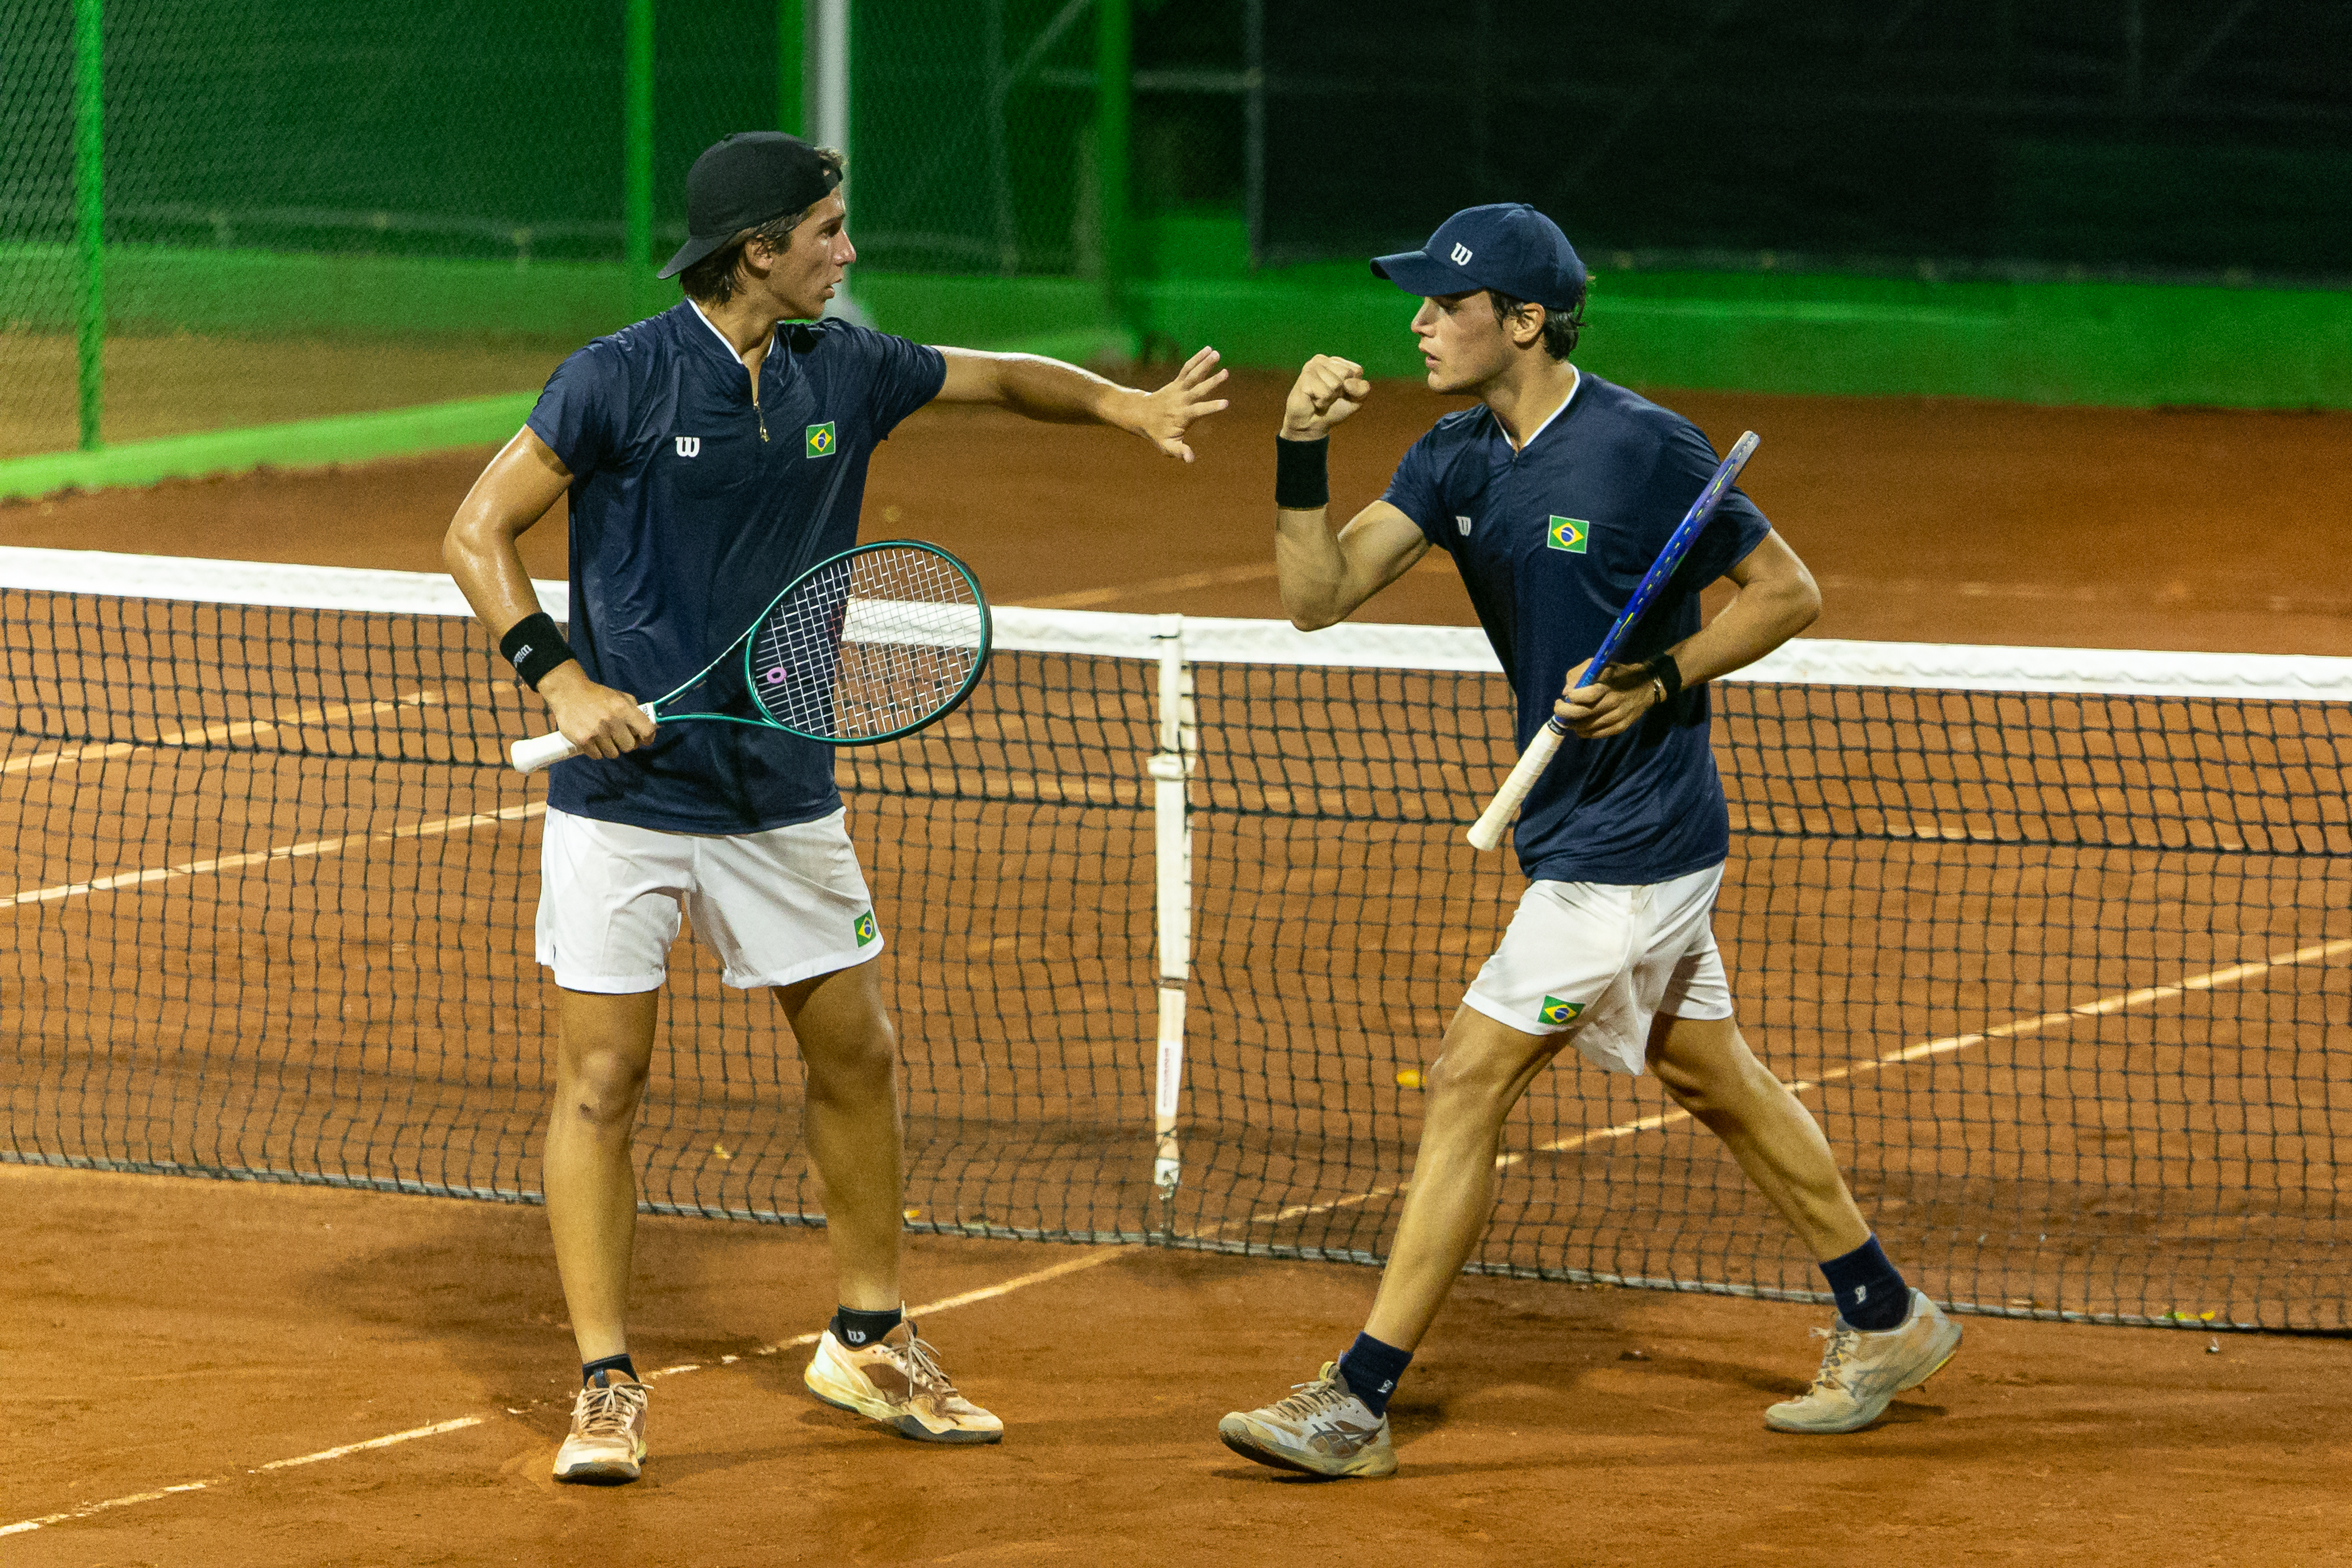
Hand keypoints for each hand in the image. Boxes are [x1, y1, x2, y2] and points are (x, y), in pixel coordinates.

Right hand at [539, 664, 655, 758]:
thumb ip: (636, 711)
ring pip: (613, 754)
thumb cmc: (598, 695)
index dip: (648, 738)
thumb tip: (650, 729)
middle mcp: (611, 721)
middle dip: (625, 743)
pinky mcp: (583, 740)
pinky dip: (596, 751)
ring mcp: (596, 732)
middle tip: (618, 736)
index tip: (644, 740)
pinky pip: (597, 756)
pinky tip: (593, 740)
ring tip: (603, 737)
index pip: (646, 730)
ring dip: (610, 748)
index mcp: (623, 708)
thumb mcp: (621, 696)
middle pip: (629, 746)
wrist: (568, 692)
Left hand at [1132, 345, 1230, 462]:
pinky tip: (1209, 350)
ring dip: (1205, 364)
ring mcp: (1179, 389)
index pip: (1199, 411)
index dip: (1212, 407)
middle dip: (1212, 382)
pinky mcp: (1177, 382)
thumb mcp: (1166, 446)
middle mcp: (1181, 400)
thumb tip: (1191, 459)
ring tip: (1217, 354)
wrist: (1140, 415)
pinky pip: (1188, 368)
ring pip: (1193, 375)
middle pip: (1198, 389)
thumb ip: (1179, 452)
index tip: (1225, 403)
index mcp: (1182, 416)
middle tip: (1226, 373)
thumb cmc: (1157, 433)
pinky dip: (1197, 359)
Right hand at [1282, 354, 1370, 439]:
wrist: (1311, 425)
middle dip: (1340, 392)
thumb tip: (1347, 383)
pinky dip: (1322, 403)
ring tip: (1319, 399)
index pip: (1356, 371)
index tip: (1340, 393)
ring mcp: (1311, 367)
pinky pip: (1325, 393)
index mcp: (1336, 362)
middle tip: (1328, 397)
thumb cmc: (1333, 409)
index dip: (1352, 388)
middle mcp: (1322, 360)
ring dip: (1330, 399)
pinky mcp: (1304, 378)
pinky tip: (1313, 401)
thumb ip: (1362, 389)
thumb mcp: (1356, 400)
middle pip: (1345, 374)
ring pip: (1335, 384)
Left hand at [1555, 657, 1660, 738]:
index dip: (1572, 697)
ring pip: (1586, 727)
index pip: (1586, 696)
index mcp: (1608, 686)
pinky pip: (1597, 734)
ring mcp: (1617, 717)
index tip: (1567, 695)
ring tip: (1568, 717)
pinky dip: (1584, 732)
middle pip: (1581, 714)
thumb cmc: (1620, 674)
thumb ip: (1580, 673)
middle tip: (1558, 707)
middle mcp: (1613, 703)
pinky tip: (1580, 725)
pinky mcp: (1620, 727)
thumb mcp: (1602, 665)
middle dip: (1564, 712)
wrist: (1647, 686)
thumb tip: (1566, 691)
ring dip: (1572, 723)